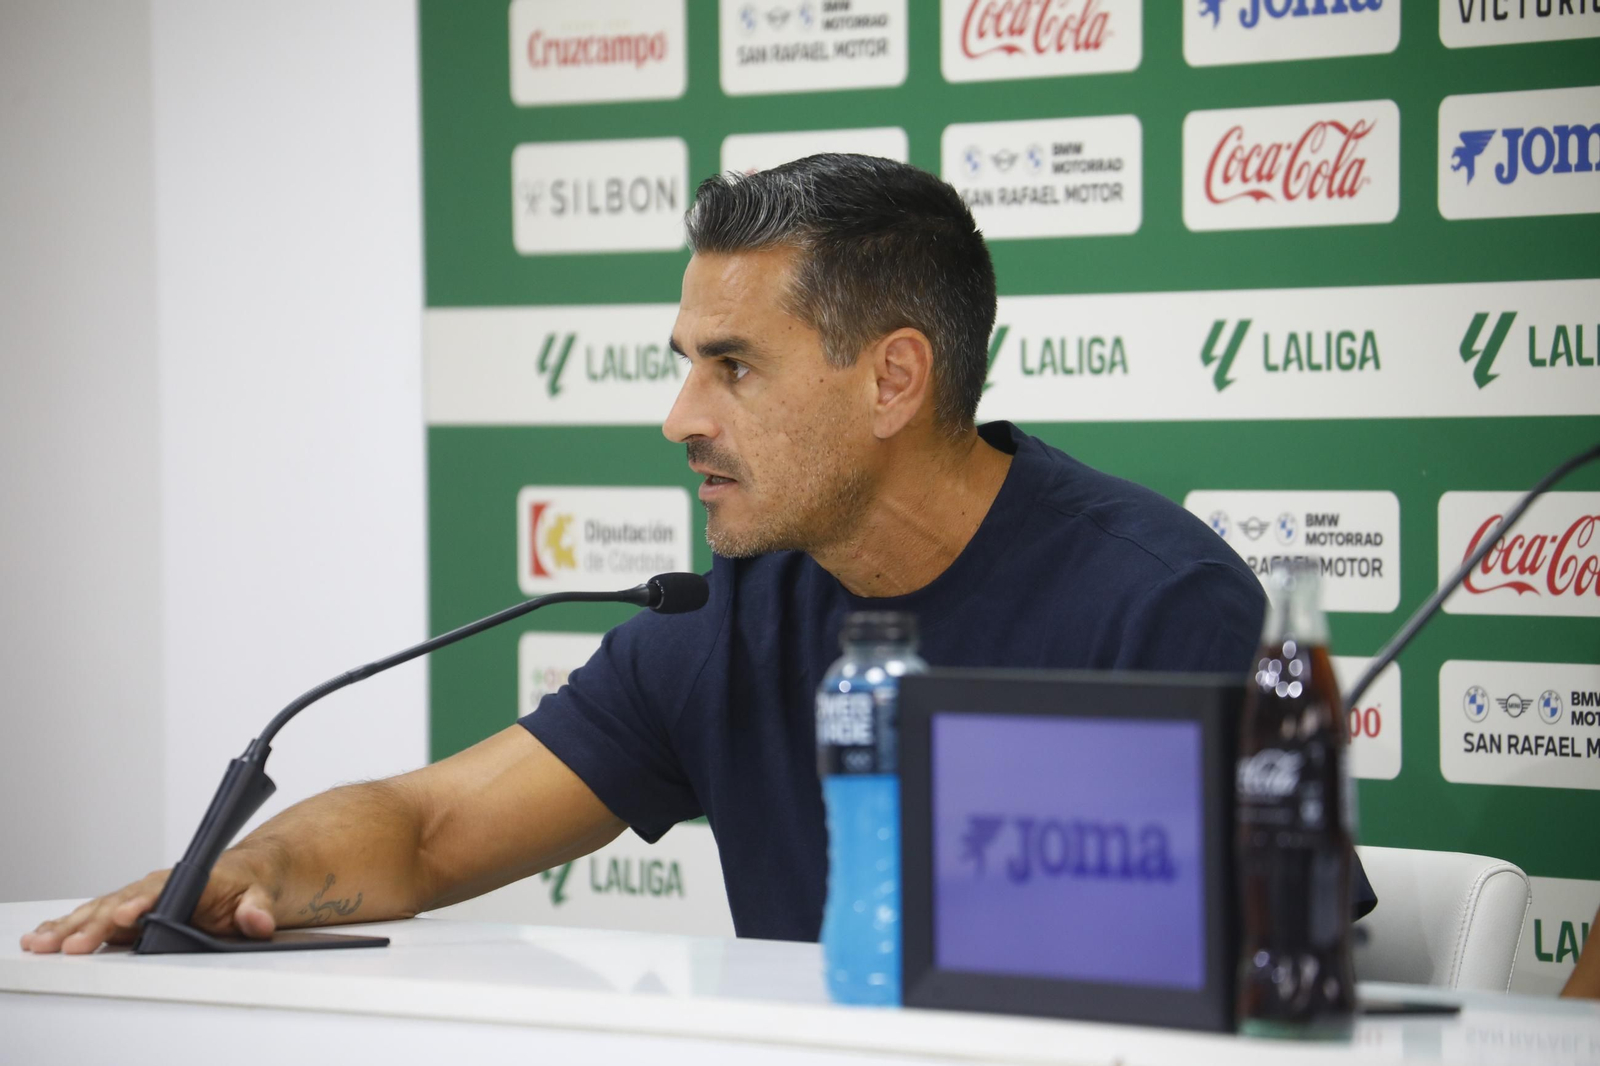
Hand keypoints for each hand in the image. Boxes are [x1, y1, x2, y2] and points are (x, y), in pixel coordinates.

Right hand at [18, 846, 283, 954]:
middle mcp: (159, 886)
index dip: (143, 903)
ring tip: (41, 942)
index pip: (162, 890)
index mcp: (190, 878)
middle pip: (122, 904)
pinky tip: (45, 937)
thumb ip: (257, 909)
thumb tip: (257, 921)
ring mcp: (142, 900)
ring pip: (102, 912)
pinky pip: (99, 920)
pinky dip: (72, 928)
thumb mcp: (263, 894)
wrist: (249, 874)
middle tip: (71, 945)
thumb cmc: (252, 883)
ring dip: (71, 927)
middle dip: (95, 924)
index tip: (126, 917)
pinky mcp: (133, 914)